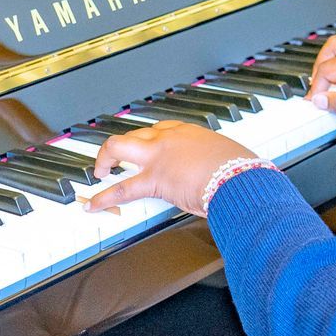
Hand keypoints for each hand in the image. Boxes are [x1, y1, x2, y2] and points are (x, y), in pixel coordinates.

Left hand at [84, 119, 256, 216]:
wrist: (241, 180)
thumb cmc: (242, 172)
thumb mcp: (228, 160)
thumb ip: (217, 164)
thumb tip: (224, 174)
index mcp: (189, 133)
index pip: (160, 130)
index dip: (148, 139)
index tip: (145, 147)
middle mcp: (170, 138)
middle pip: (136, 133)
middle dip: (122, 146)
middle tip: (116, 158)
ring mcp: (159, 156)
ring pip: (119, 148)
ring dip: (105, 159)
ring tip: (99, 172)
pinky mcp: (154, 179)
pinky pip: (122, 188)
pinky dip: (104, 198)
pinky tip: (93, 206)